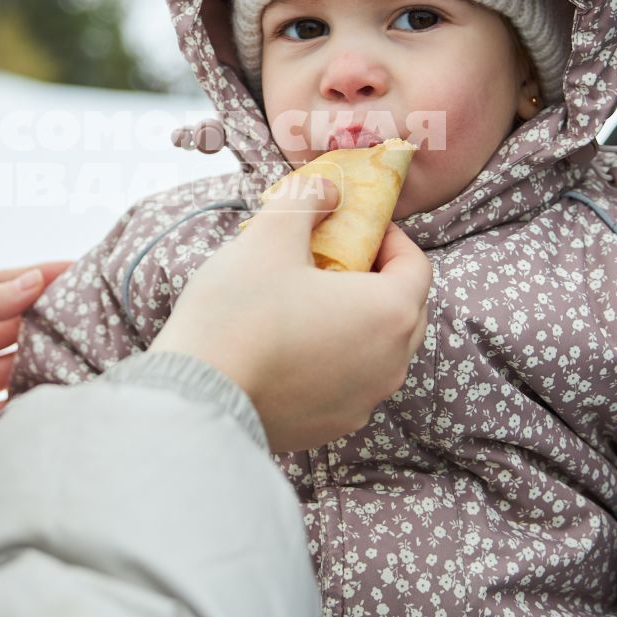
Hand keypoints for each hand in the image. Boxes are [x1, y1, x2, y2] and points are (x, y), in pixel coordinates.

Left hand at [0, 261, 70, 472]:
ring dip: (46, 358)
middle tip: (90, 310)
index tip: (76, 268)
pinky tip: (61, 389)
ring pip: (17, 367)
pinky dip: (34, 400)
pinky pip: (10, 410)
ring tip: (85, 348)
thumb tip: (33, 280)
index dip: (34, 277)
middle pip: (12, 326)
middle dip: (48, 317)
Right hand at [151, 175, 431, 451]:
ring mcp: (365, 401)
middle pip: (405, 310)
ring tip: (308, 304)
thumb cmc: (240, 310)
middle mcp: (392, 363)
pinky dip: (335, 360)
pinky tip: (290, 348)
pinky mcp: (334, 426)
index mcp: (390, 312)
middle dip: (377, 281)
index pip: (416, 265)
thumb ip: (306, 199)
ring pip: (379, 350)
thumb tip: (326, 189)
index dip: (390, 238)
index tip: (356, 227)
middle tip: (334, 262)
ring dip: (357, 322)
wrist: (200, 395)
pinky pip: (350, 383)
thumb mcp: (270, 235)